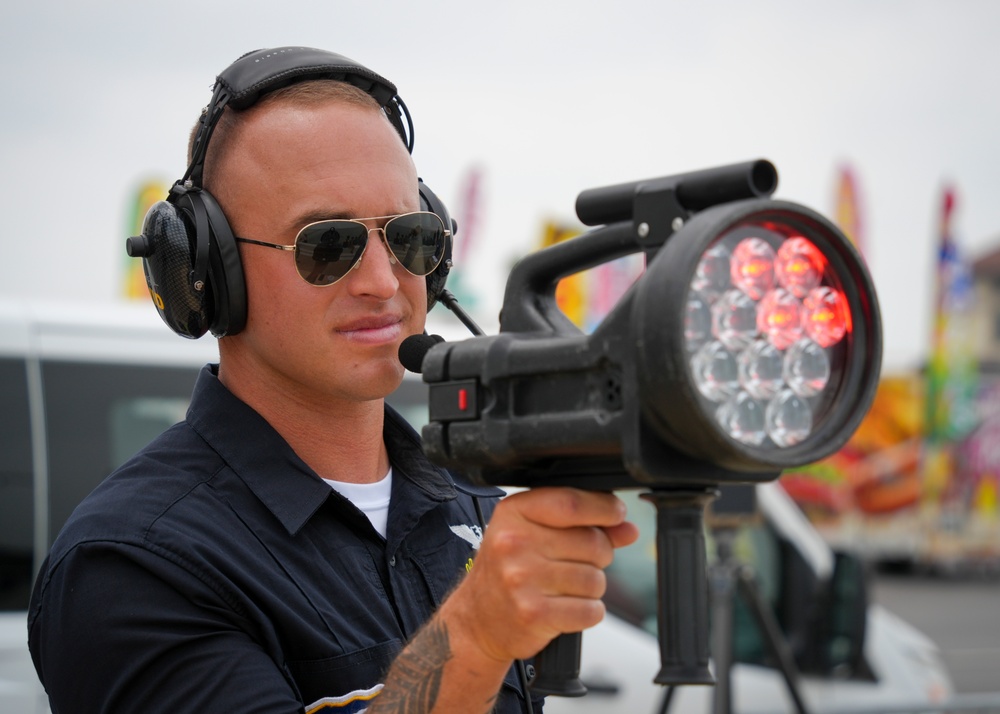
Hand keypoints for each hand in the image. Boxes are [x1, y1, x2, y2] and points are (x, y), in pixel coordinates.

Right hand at [446, 487, 639, 663]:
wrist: (477, 618)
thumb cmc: (509, 570)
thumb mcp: (535, 533)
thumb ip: (583, 525)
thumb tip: (628, 528)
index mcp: (514, 512)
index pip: (572, 502)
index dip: (604, 508)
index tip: (617, 514)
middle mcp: (514, 542)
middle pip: (592, 542)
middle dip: (599, 554)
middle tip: (575, 562)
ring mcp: (521, 579)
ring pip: (595, 579)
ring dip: (591, 587)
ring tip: (565, 587)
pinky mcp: (534, 613)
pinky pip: (590, 610)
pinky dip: (587, 612)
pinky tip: (565, 608)